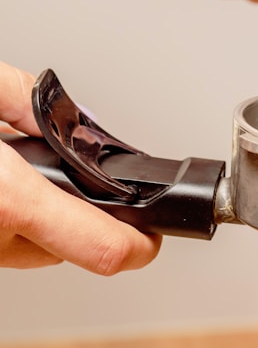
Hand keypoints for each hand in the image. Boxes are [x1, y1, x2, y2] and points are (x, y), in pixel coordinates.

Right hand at [0, 63, 160, 270]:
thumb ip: (26, 98)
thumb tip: (71, 116)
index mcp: (7, 198)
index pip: (103, 247)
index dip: (141, 246)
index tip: (153, 237)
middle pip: (71, 247)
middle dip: (83, 215)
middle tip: (73, 180)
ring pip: (35, 249)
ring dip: (44, 219)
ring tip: (20, 176)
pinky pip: (5, 244)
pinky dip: (11, 220)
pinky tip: (1, 188)